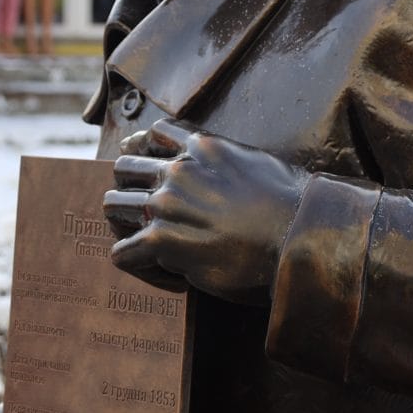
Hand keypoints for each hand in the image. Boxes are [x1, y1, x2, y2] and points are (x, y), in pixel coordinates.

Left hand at [104, 119, 307, 304]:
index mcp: (202, 146)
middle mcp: (178, 170)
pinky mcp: (162, 241)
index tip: (151, 175)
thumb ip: (231, 158)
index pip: (153, 136)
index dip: (146, 155)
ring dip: (125, 225)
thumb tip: (231, 170)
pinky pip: (122, 253)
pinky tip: (165, 275)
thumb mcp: (260, 163)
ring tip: (148, 245)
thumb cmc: (293, 208)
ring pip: (113, 205)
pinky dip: (138, 266)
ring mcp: (166, 204)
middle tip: (148, 217)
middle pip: (123, 168)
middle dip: (131, 190)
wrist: (299, 240)